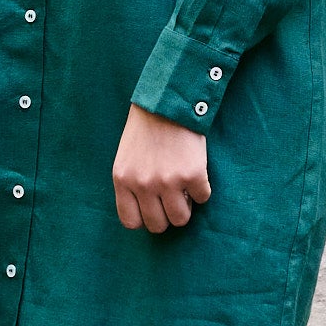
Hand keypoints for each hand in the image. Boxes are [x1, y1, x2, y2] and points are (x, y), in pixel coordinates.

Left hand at [112, 103, 210, 232]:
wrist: (169, 101)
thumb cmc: (146, 127)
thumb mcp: (127, 157)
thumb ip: (132, 183)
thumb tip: (149, 210)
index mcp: (122, 180)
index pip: (131, 221)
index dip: (145, 219)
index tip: (154, 208)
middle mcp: (143, 185)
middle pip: (158, 225)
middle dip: (167, 215)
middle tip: (173, 199)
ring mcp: (168, 182)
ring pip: (181, 218)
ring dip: (186, 206)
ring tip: (185, 189)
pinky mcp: (192, 175)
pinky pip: (202, 198)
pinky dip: (202, 189)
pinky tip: (197, 173)